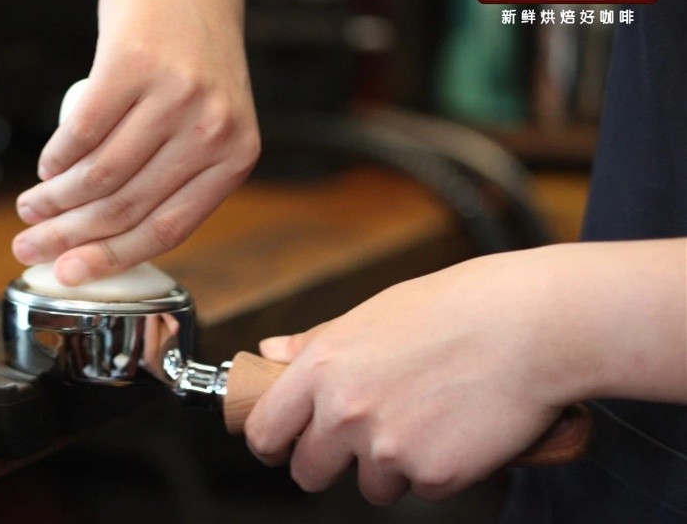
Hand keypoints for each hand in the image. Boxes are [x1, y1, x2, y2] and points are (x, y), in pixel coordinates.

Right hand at [12, 0, 258, 284]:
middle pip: (127, 206)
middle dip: (69, 236)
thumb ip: (177, 173)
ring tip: (31, 207)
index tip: (72, 274)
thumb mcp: (209, 120)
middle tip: (31, 246)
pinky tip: (44, 168)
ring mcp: (174, 96)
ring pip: (100, 175)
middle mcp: (211, 130)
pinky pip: (80, 132)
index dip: (112, 258)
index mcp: (235, 156)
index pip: (168, 228)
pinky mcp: (133, 64)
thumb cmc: (192, 52)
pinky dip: (53, 157)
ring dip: (54, 201)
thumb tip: (111, 234)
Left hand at [244, 250, 574, 503]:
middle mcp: (345, 412)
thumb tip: (270, 351)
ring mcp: (388, 449)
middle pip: (309, 472)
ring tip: (426, 418)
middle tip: (363, 439)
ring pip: (370, 485)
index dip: (272, 443)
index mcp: (322, 367)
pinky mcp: (434, 476)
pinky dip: (438, 469)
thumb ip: (316, 343)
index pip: (266, 430)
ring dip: (391, 466)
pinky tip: (458, 429)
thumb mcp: (372, 313)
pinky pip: (422, 489)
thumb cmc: (455, 308)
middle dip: (330, 463)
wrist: (531, 325)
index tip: (283, 446)